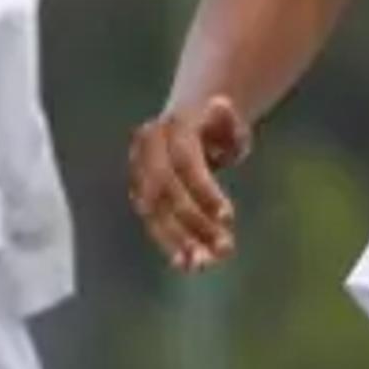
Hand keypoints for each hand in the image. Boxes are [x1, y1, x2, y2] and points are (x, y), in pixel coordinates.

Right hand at [127, 95, 252, 270]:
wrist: (187, 124)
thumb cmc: (216, 125)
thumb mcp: (228, 118)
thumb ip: (227, 120)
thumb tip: (220, 103)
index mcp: (172, 127)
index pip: (184, 162)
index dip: (204, 191)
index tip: (228, 218)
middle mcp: (149, 149)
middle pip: (166, 191)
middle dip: (193, 222)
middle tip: (225, 248)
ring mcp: (140, 172)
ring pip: (155, 212)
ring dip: (179, 240)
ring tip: (203, 265)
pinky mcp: (140, 195)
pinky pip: (154, 223)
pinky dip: (171, 244)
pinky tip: (189, 264)